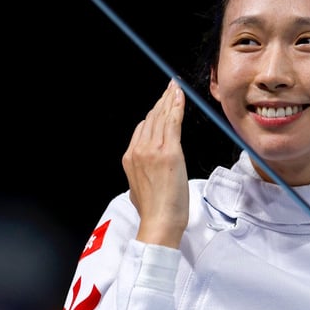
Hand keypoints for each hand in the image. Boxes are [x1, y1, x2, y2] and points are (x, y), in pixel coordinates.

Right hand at [122, 79, 189, 247]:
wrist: (159, 222)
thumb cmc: (154, 213)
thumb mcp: (139, 190)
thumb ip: (141, 175)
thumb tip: (147, 173)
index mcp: (130, 158)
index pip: (142, 129)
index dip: (153, 115)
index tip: (161, 105)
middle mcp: (138, 150)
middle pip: (151, 119)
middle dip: (161, 102)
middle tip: (170, 88)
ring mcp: (153, 149)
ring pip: (161, 117)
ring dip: (169, 99)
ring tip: (175, 87)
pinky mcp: (169, 151)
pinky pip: (173, 122)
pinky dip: (176, 106)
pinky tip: (179, 95)